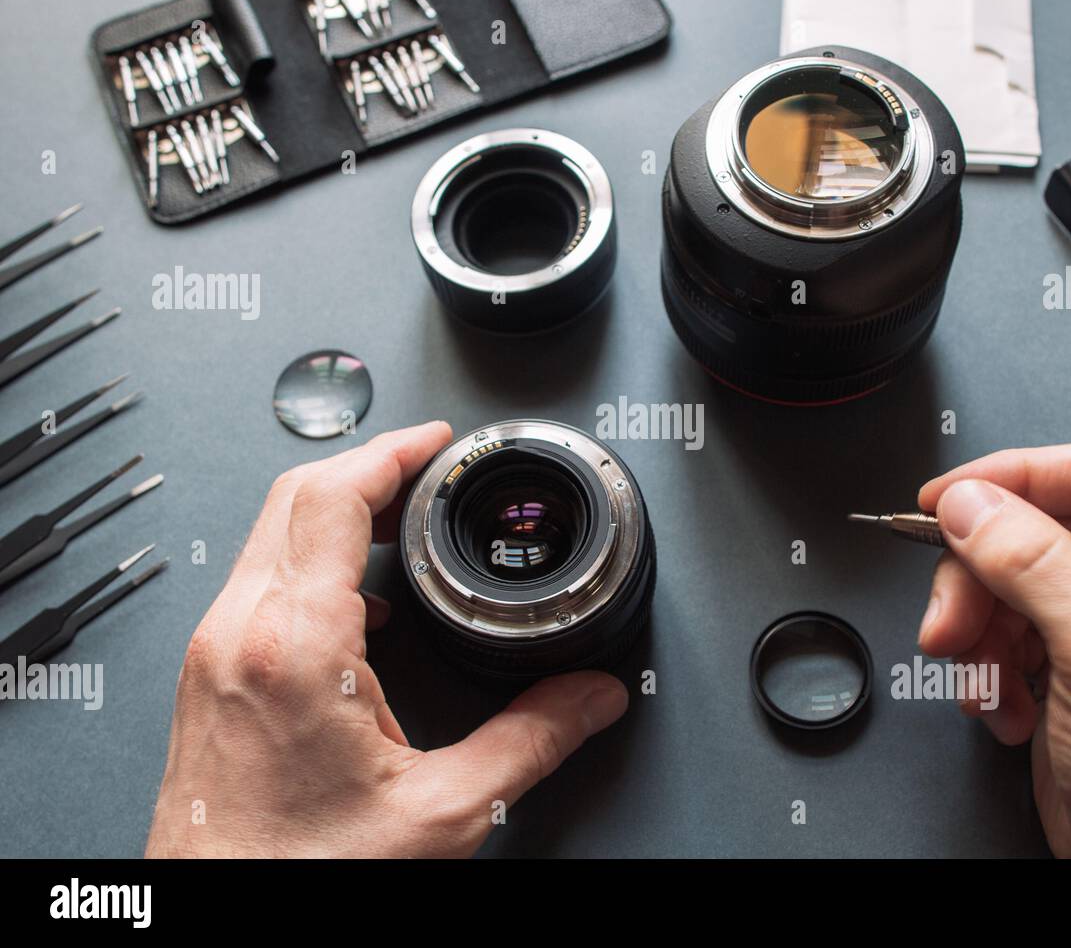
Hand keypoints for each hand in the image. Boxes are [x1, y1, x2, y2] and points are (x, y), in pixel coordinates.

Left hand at [145, 421, 628, 856]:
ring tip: (401, 525)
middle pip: (295, 496)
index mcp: (295, 644)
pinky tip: (359, 604)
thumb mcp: (440, 809)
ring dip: (335, 512)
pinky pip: (257, 582)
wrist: (215, 926)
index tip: (436, 443)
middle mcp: (238, 634)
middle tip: (428, 472)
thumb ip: (530, 741)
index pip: (334, 495)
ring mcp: (212, 654)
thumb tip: (591, 699)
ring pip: (269, 535)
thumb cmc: (298, 878)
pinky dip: (310, 560)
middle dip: (370, 470)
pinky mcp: (207, 678)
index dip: (394, 452)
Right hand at [917, 441, 1070, 857]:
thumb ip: (1037, 565)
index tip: (942, 502)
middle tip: (951, 624)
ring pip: (1005, 579)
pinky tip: (1008, 706)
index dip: (1008, 480)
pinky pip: (1001, 626)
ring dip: (978, 633)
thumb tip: (970, 503)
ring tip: (985, 682)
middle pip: (1032, 529)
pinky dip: (987, 667)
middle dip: (979, 581)